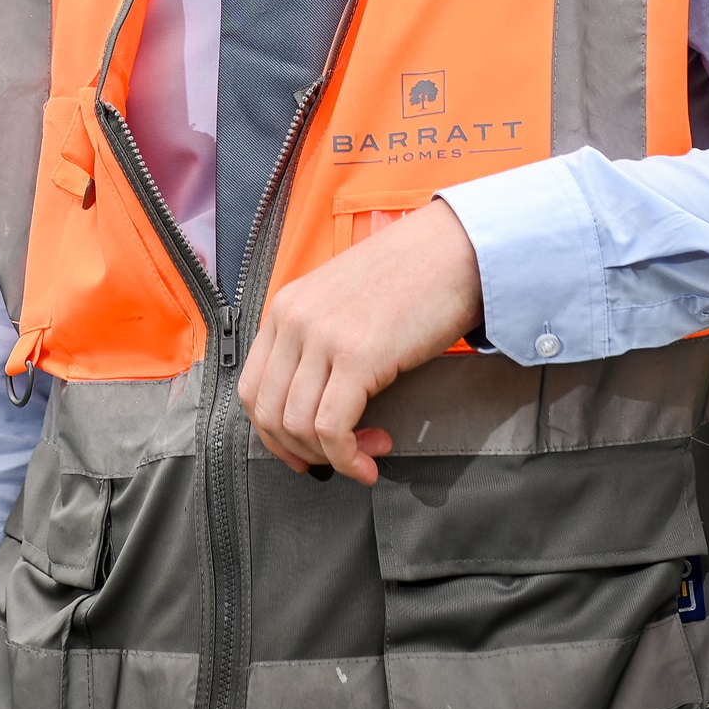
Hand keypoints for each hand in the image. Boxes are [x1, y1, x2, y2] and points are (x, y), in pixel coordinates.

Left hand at [236, 199, 483, 484]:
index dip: (271, 433)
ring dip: (330, 456)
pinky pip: (332, 427)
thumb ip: (319, 339)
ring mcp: (323, 337)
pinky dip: (347, 456)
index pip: (251, 388)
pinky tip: (370, 459)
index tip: (301, 451)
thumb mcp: (344, 301)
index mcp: (286, 306)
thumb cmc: (412, 275)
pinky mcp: (358, 356)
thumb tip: (316, 400)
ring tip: (366, 454)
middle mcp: (295, 320)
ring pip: (297, 425)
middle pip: (268, 412)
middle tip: (336, 460)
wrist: (457, 248)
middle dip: (299, 451)